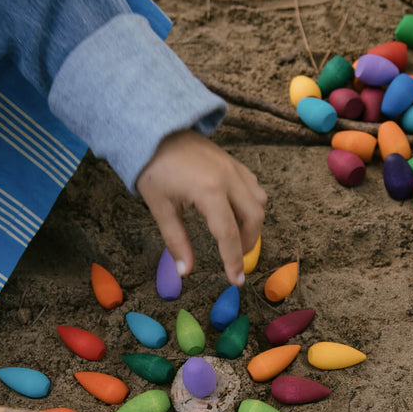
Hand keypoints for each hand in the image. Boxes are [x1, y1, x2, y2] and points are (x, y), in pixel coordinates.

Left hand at [136, 129, 266, 286]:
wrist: (156, 130)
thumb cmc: (154, 169)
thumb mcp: (160, 208)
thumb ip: (176, 241)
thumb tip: (185, 272)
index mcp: (209, 191)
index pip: (228, 234)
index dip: (232, 260)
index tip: (236, 280)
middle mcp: (228, 179)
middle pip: (253, 218)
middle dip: (247, 243)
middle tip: (234, 259)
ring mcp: (234, 168)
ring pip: (258, 202)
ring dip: (252, 224)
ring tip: (235, 238)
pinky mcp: (234, 163)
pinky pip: (253, 187)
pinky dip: (251, 205)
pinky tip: (236, 213)